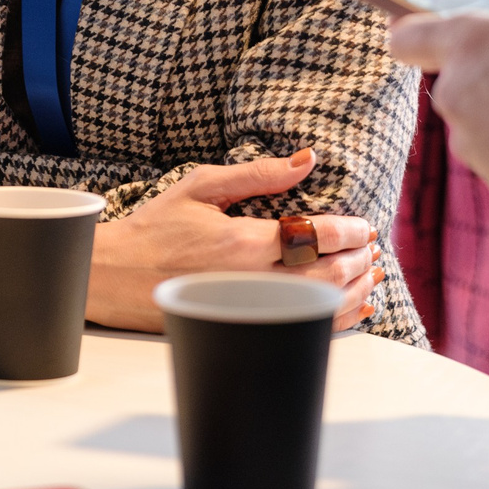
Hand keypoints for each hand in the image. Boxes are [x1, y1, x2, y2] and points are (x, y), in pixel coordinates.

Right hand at [86, 149, 381, 332]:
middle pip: (326, 275)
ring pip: (320, 308)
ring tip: (373, 276)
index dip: (350, 232)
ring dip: (355, 292)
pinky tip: (354, 308)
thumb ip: (258, 174)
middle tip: (374, 250)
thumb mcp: (201, 186)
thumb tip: (306, 159)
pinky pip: (301, 330)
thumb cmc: (155, 227)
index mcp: (243, 241)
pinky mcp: (242, 328)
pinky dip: (336, 321)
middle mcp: (250, 281)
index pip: (316, 237)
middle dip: (359, 262)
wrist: (114, 275)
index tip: (365, 227)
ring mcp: (247, 311)